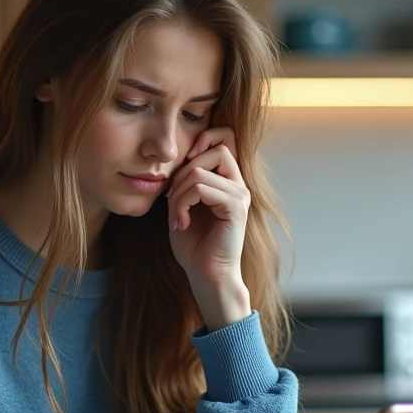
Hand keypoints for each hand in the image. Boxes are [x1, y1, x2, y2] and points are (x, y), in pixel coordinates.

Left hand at [166, 128, 250, 328]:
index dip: (204, 139)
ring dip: (179, 192)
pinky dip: (182, 203)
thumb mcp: (183, 205)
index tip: (180, 169)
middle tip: (171, 198)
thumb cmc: (194, 245)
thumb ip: (184, 181)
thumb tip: (176, 160)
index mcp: (228, 180)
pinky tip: (181, 223)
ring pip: (201, 170)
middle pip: (216, 147)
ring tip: (175, 215)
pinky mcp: (236, 208)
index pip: (226, 137)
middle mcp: (239, 184)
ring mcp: (240, 195)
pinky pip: (201, 188)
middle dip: (183, 171)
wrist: (206, 275)